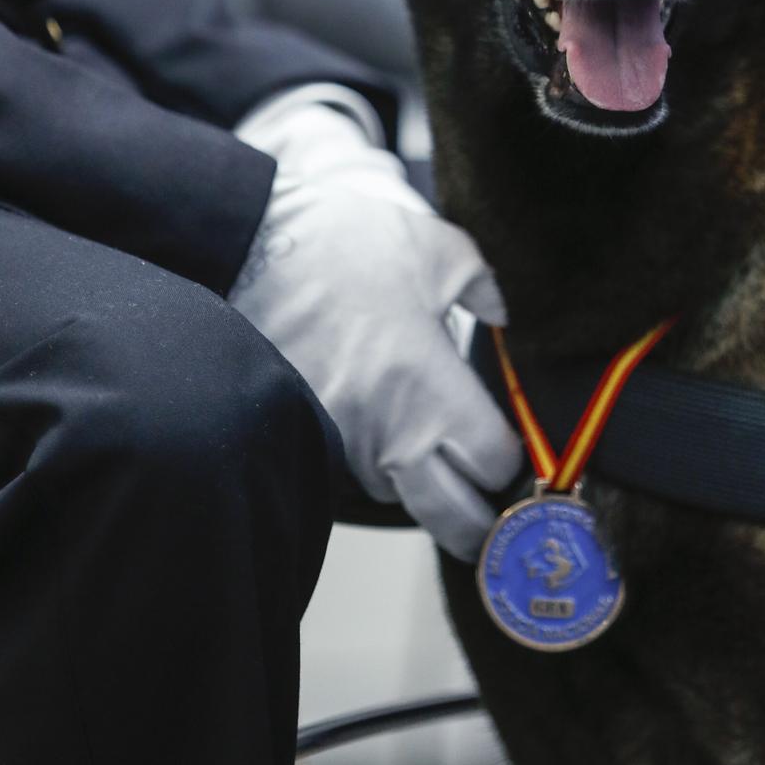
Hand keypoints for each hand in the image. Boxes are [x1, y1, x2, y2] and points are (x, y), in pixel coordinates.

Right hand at [230, 88, 521, 559]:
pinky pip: (352, 471)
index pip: (493, 466)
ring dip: (418, 481)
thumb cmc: (346, 245)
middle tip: (490, 500)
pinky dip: (371, 458)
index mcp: (432, 389)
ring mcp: (341, 443)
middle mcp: (388, 434)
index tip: (512, 447)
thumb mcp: (439, 249)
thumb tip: (502, 314)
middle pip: (453, 520)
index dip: (512, 463)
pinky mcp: (305, 437)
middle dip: (479, 519)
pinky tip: (378, 418)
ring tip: (425, 436)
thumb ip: (484, 288)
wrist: (252, 244)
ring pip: (398, 496)